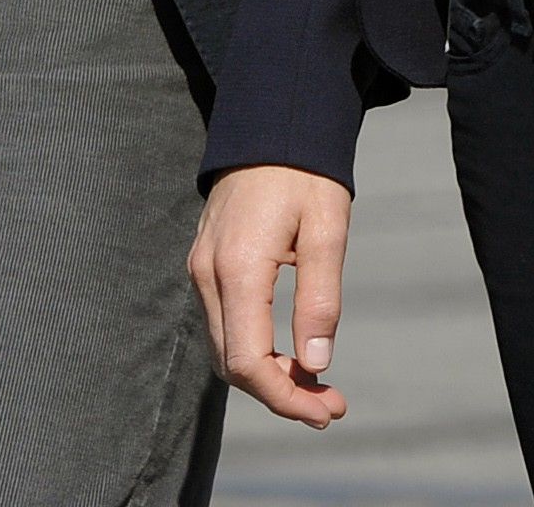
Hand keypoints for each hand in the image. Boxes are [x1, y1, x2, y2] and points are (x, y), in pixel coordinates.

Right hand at [192, 164, 353, 427]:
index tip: (327, 410)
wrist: (270, 123)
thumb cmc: (305, 172)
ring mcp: (202, 269)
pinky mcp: (207, 264)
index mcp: (239, 268)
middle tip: (332, 405)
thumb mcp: (327, 230)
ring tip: (318, 386)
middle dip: (281, 394)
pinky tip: (290, 355)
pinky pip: (224, 325)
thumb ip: (320, 298)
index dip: (286, 398)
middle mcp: (209, 274)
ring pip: (226, 349)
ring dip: (269, 377)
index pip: (248, 362)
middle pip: (233, 365)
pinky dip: (254, 351)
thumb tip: (316, 365)